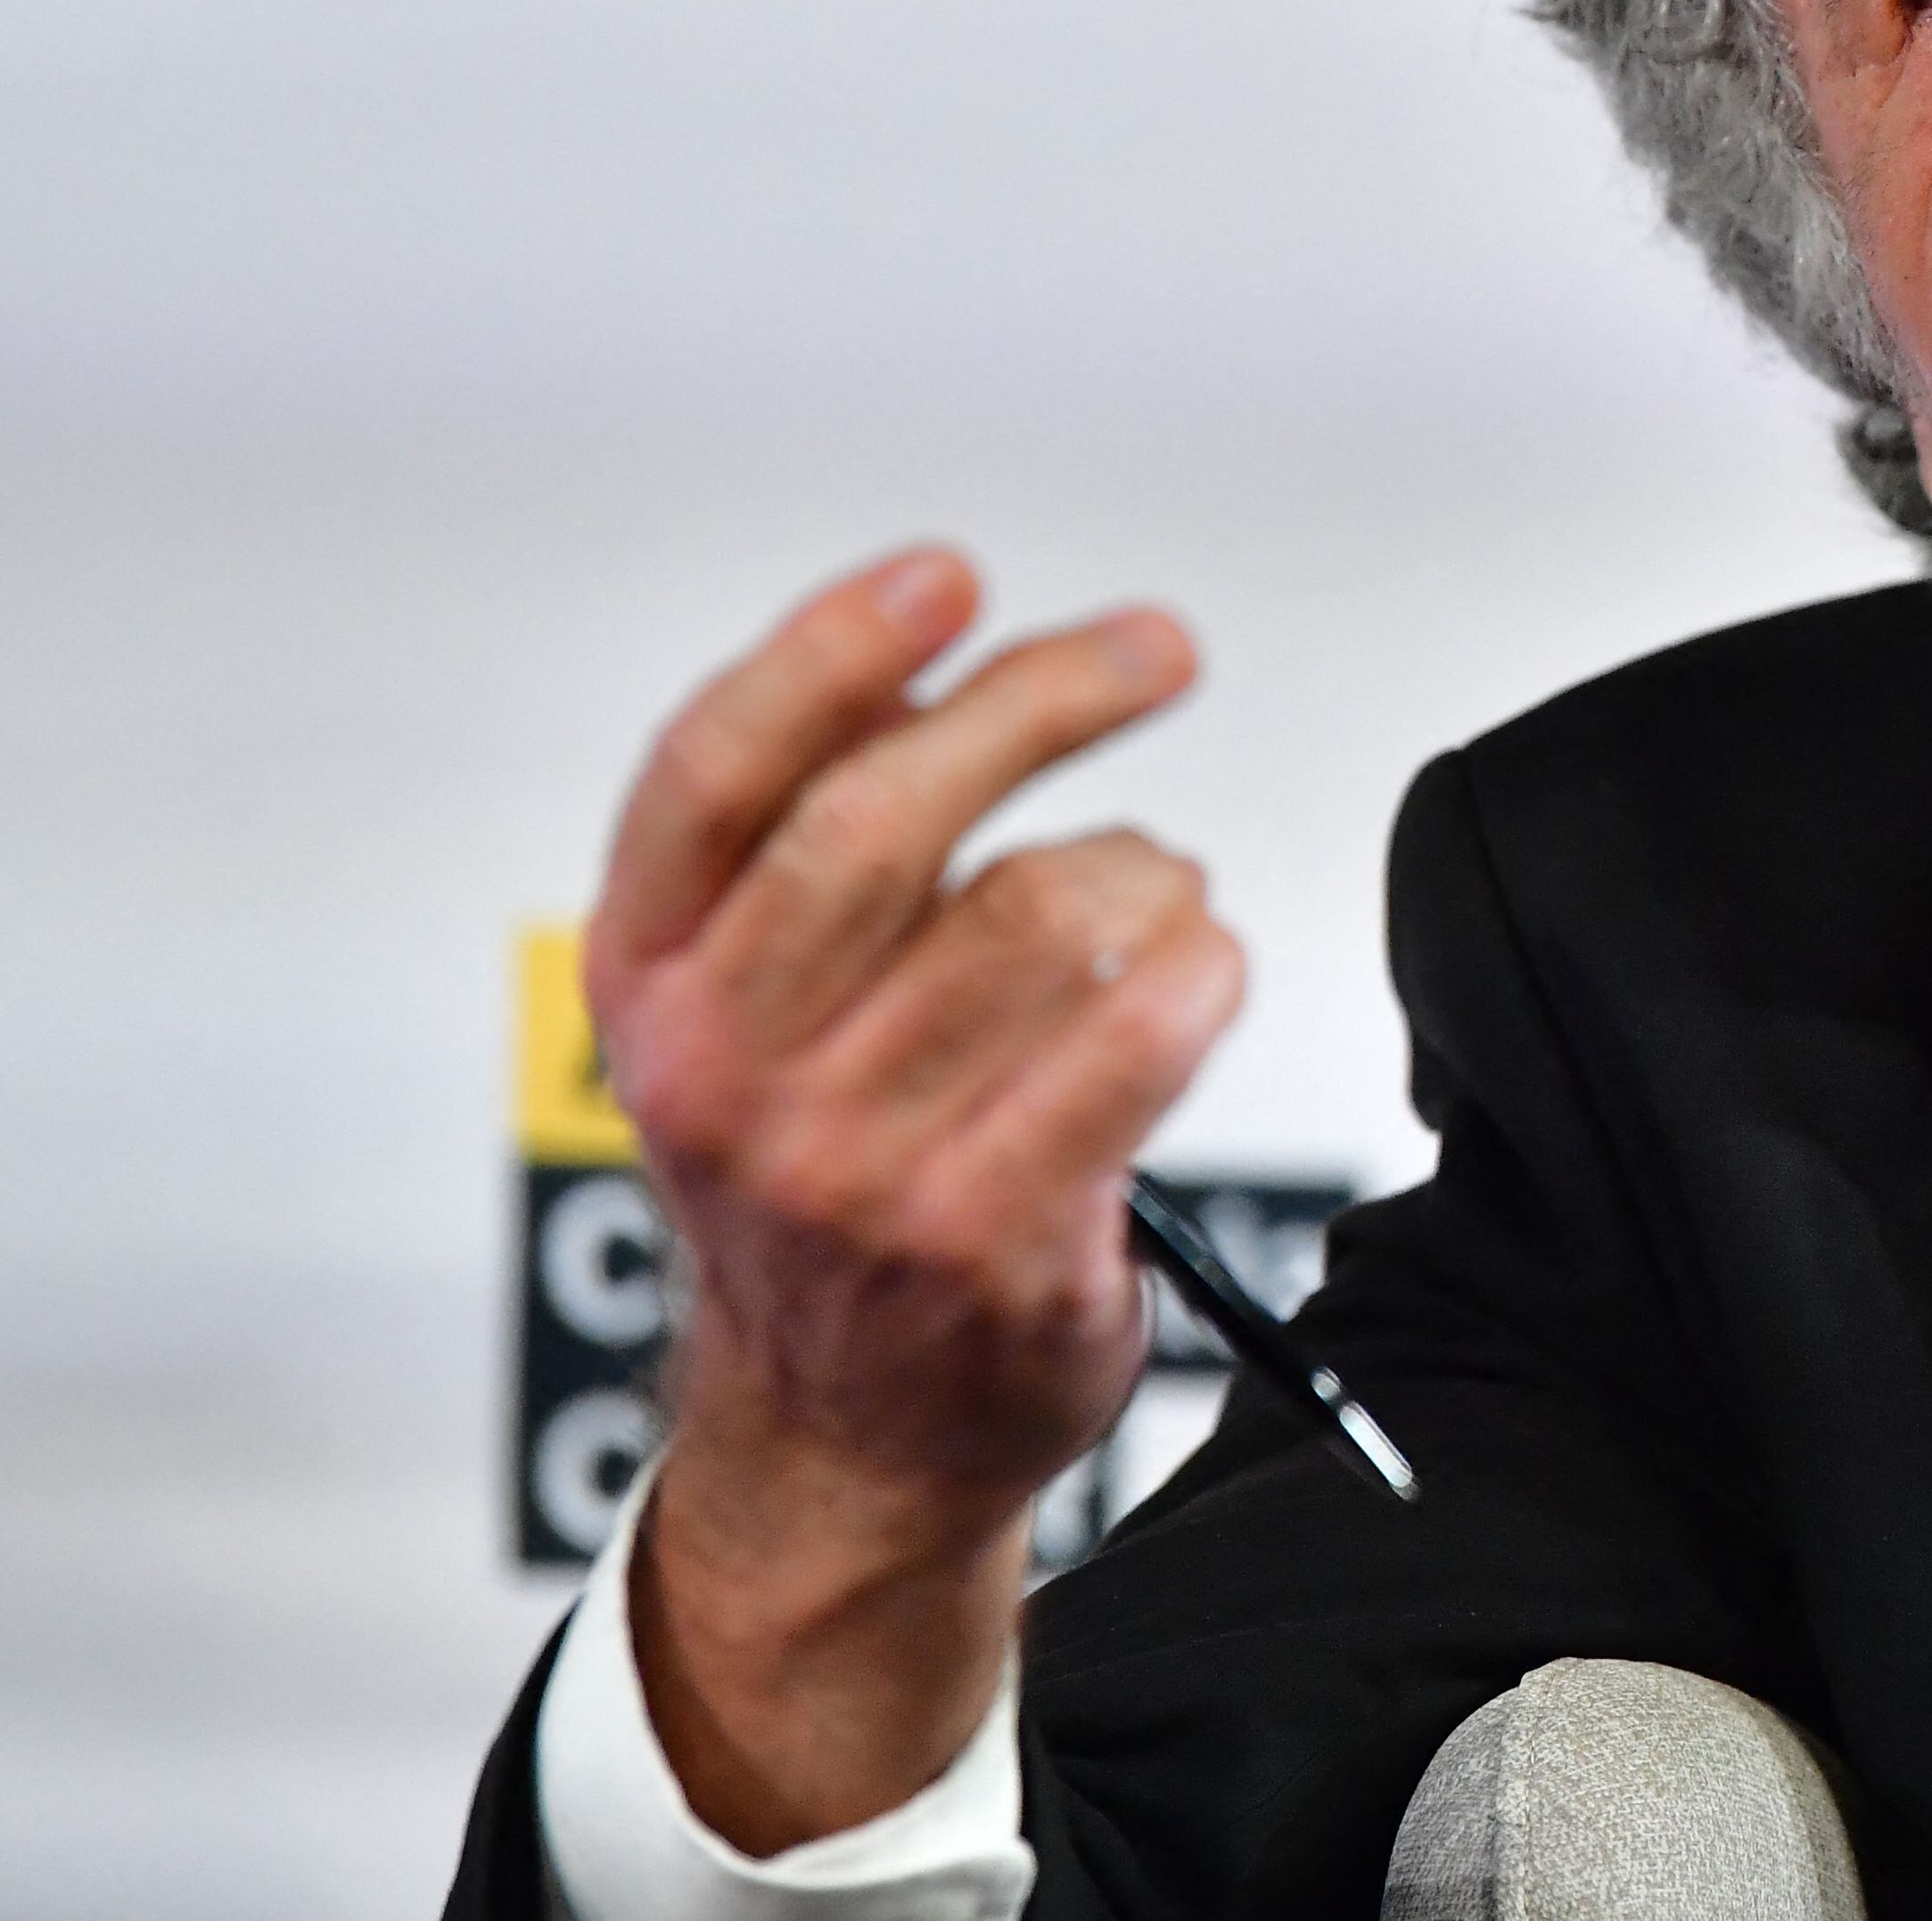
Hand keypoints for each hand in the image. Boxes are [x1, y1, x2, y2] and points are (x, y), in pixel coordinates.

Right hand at [583, 548, 1243, 1849]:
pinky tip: (1200, 972)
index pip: (718, 775)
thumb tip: (927, 676)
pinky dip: (1202, 971)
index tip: (948, 573)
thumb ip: (805, 849)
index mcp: (648, 988)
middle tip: (1151, 649)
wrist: (841, 1439)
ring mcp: (854, 1167)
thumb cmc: (820, 1183)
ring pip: (1052, 911)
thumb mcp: (744, 1016)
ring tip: (1162, 901)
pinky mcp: (989, 1237)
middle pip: (895, 815)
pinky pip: (1142, 1035)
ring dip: (1150, 872)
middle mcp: (732, 1073)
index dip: (834, 650)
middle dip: (1049, 696)